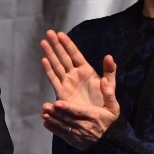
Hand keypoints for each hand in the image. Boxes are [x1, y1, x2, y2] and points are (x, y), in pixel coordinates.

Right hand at [40, 30, 119, 148]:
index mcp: (86, 71)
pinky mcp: (62, 93)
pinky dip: (48, 70)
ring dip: (49, 54)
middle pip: (63, 57)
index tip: (60, 34)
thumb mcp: (111, 86)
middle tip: (48, 32)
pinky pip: (54, 80)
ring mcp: (67, 83)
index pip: (75, 54)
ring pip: (56, 65)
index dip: (67, 44)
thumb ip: (110, 71)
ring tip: (43, 42)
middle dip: (56, 45)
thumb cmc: (105, 104)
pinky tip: (44, 60)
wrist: (99, 121)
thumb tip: (109, 57)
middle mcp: (75, 75)